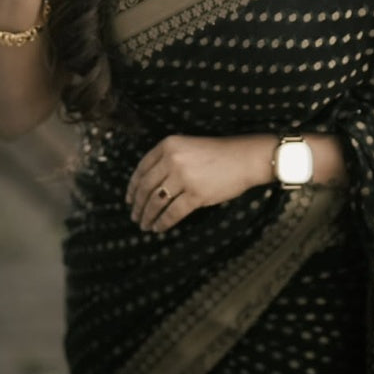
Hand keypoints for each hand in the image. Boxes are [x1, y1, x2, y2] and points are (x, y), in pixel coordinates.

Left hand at [125, 133, 272, 232]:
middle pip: (146, 187)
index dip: (132, 186)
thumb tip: (149, 185)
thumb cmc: (219, 153)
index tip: (128, 199)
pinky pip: (172, 212)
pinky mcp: (196, 194)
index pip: (142, 168)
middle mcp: (173, 159)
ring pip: (156, 201)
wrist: (245, 158)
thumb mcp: (188, 146)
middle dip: (137, 205)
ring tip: (144, 225)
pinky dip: (163, 223)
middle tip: (134, 216)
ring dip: (147, 216)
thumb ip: (169, 159)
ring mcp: (183, 177)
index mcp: (169, 144)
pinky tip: (158, 228)